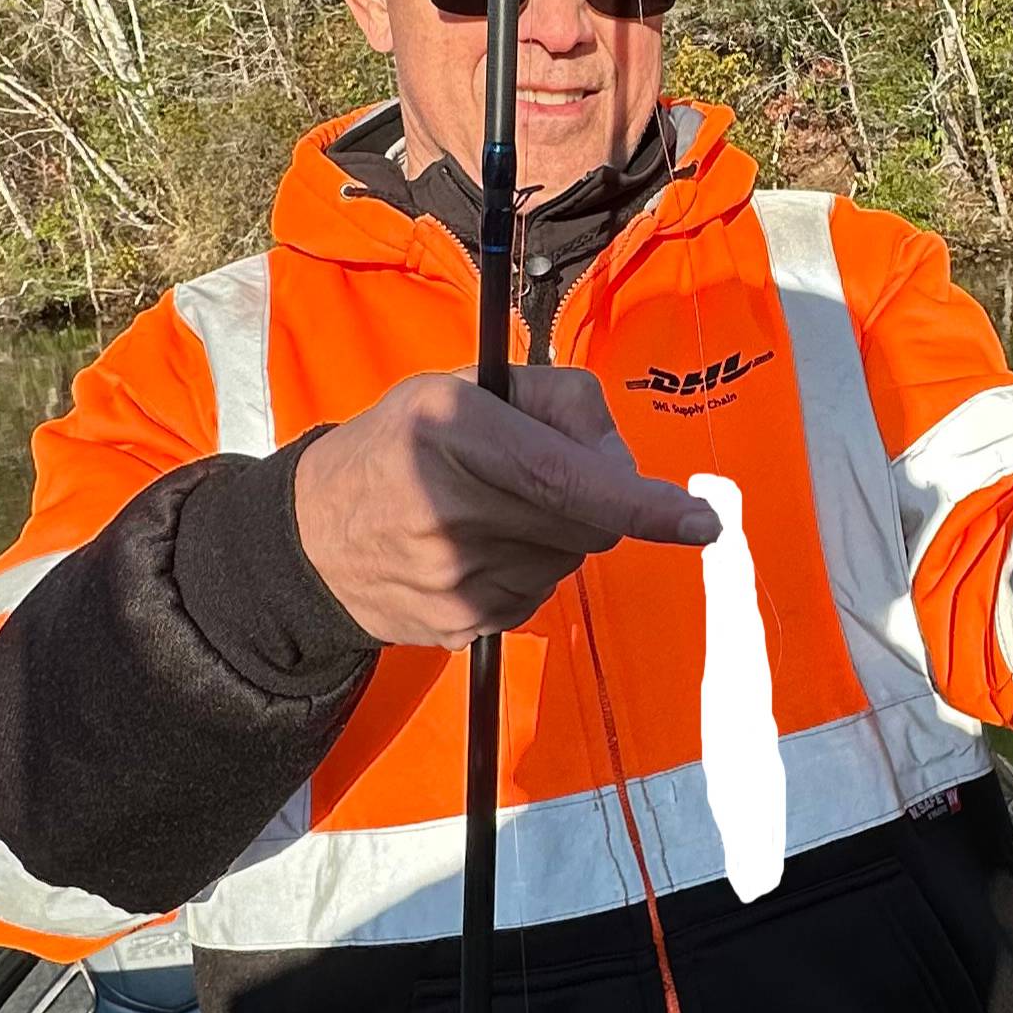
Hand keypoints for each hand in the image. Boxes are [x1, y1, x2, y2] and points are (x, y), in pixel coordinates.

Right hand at [294, 367, 717, 647]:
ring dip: (558, 534)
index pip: (566, 479)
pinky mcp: (462, 624)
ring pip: (569, 559)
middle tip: (548, 474)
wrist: (311, 538)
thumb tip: (627, 467)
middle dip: (595, 498)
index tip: (701, 520)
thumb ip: (561, 402)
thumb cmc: (401, 445)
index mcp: (452, 432)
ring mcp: (455, 579)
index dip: (643, 503)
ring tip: (494, 511)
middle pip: (587, 522)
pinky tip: (479, 549)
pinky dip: (530, 568)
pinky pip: (539, 594)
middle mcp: (450, 508)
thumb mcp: (465, 387)